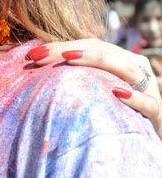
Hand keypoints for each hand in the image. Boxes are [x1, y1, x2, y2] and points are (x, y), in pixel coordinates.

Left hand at [25, 38, 161, 137]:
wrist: (147, 137)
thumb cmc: (117, 110)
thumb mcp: (98, 86)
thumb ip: (79, 71)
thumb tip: (45, 54)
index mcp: (121, 58)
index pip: (89, 45)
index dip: (61, 46)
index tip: (33, 53)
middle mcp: (136, 68)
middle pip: (103, 51)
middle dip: (69, 50)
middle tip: (40, 54)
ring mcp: (149, 89)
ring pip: (126, 69)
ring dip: (97, 61)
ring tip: (69, 58)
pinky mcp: (157, 112)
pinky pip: (147, 103)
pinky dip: (133, 97)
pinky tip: (117, 92)